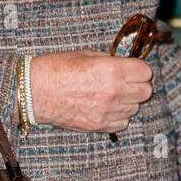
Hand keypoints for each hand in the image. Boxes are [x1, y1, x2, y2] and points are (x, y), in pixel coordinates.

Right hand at [30, 50, 152, 132]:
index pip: (145, 72)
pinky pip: (123, 123)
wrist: (35, 92)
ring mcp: (107, 111)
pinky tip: (107, 108)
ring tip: (112, 95)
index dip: (140, 69)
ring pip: (135, 108)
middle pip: (145, 91)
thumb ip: (110, 61)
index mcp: (112, 70)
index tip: (134, 69)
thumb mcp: (86, 55)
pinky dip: (119, 116)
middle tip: (126, 82)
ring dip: (128, 101)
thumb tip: (125, 64)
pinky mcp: (99, 126)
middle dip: (138, 85)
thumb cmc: (56, 69)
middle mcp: (113, 92)